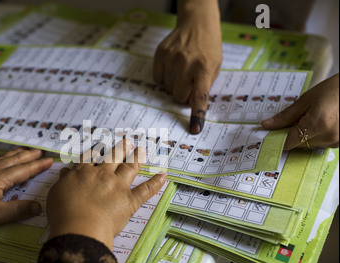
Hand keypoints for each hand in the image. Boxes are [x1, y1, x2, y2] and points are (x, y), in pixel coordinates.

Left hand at [0, 148, 52, 262]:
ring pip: (5, 159)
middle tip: (42, 151)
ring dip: (18, 154)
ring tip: (27, 150)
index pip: (24, 170)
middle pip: (15, 160)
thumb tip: (39, 206)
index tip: (51, 161)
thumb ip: (17, 210)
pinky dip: (4, 157)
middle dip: (30, 156)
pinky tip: (2, 158)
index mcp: (0, 179)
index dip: (38, 166)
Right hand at [46, 140, 167, 248]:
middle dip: (120, 148)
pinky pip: (145, 190)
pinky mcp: (129, 201)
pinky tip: (164, 176)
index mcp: (83, 173)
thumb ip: (64, 181)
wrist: (79, 229)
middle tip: (127, 141)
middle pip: (112, 157)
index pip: (90, 158)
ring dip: (136, 157)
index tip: (100, 145)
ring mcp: (118, 187)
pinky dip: (156, 183)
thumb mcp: (56, 193)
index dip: (96, 151)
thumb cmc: (63, 214)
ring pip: (129, 168)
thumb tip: (66, 172)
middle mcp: (102, 175)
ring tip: (141, 150)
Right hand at [153, 0, 221, 133]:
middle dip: (184, 95)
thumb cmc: (208, 49)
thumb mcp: (215, 67)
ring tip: (182, 71)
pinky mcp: (160, 54)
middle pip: (179, 97)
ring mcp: (172, 58)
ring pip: (168, 89)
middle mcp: (187, 63)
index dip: (197, 114)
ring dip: (174, 85)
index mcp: (205, 68)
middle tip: (189, 84)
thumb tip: (192, 107)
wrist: (197, 23)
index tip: (195, 129)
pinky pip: (158, 79)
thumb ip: (205, 87)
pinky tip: (172, 67)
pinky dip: (164, 78)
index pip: (200, 96)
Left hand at [261, 73, 338, 149]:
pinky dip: (318, 135)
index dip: (279, 138)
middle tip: (300, 118)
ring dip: (307, 135)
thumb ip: (285, 116)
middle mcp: (329, 136)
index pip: (289, 141)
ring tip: (316, 117)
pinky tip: (324, 122)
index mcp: (318, 124)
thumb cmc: (333, 89)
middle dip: (295, 133)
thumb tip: (266, 125)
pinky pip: (322, 143)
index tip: (271, 134)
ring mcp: (338, 141)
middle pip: (299, 143)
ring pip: (310, 144)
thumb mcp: (306, 100)